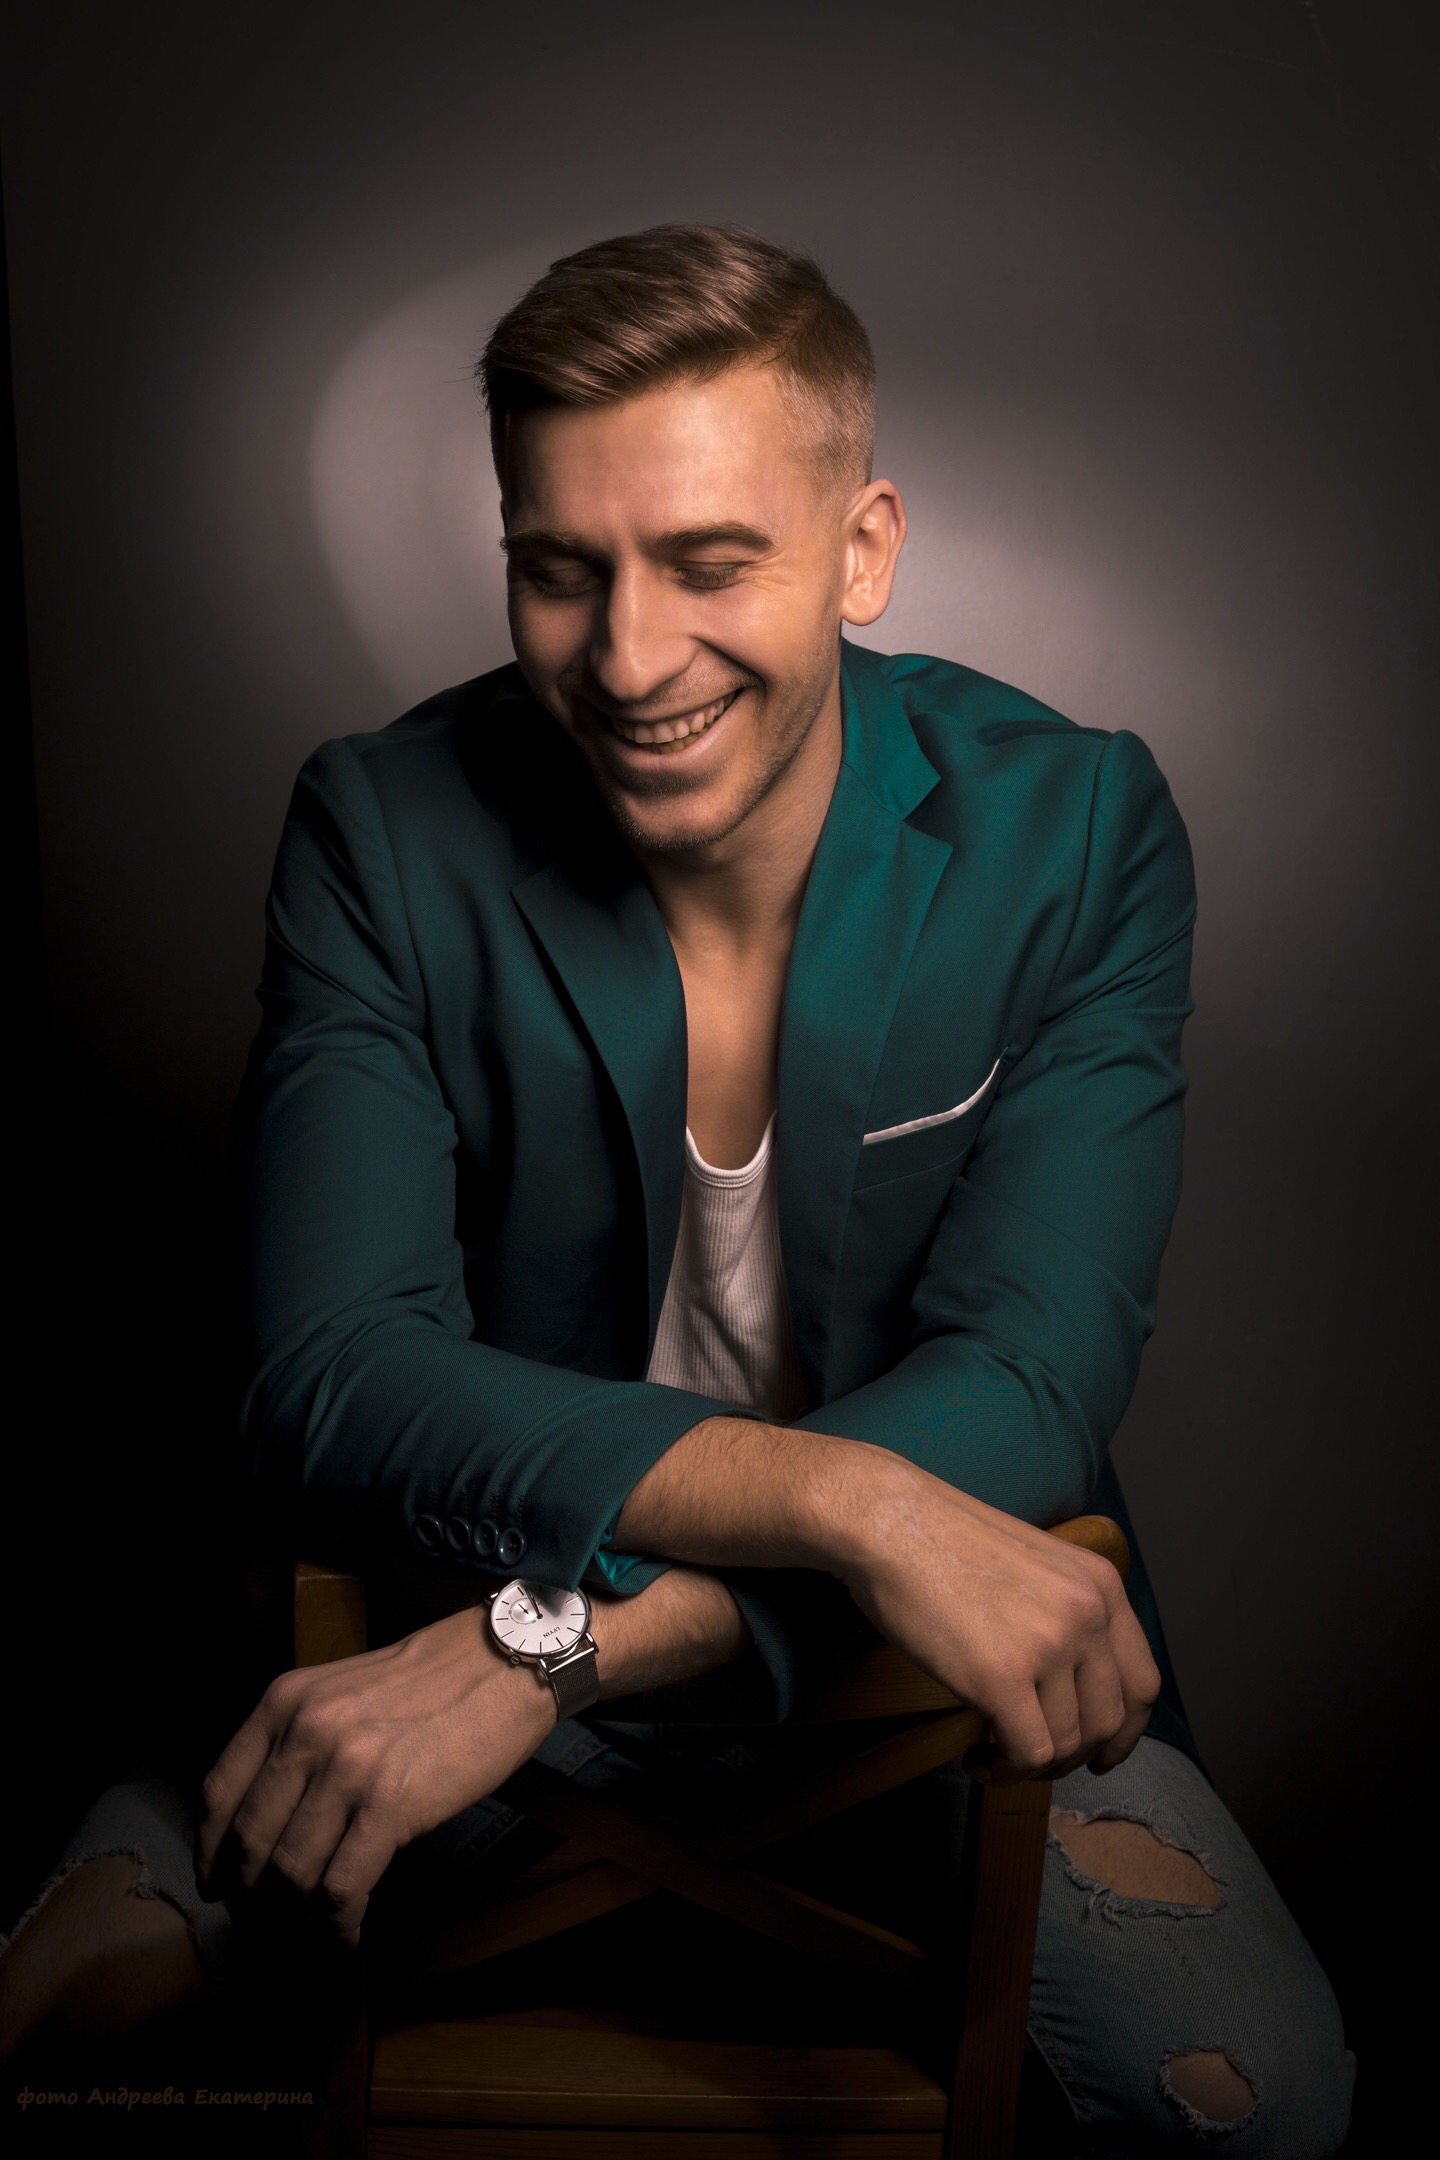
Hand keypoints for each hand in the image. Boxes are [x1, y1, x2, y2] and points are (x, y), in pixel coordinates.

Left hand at [196, 1608, 554, 1943]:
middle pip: (249, 1843)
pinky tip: (346, 1935)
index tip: (218, 1884)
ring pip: (290, 1873)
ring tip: (311, 1934)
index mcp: (285, 1702)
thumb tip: (272, 1818)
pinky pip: (341, 1888)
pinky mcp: (391, 1804)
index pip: (218, 1793)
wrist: (505, 1663)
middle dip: (252, 1896)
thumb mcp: (344, 1692)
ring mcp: (347, 1768)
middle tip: (268, 1922)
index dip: (211, 1852)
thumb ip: (301, 1740)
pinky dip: (336, 1926)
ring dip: (295, 1919)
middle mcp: (306, 1731)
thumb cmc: (432, 1682)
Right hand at [825, 1448, 1160, 1782]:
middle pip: (1109, 1721)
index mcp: (1101, 1585)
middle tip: (1031, 1761)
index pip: (1142, 1682)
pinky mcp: (1001, 1677)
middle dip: (1073, 1757)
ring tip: (992, 1754)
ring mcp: (1048, 1644)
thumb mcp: (1036, 1566)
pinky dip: (1004, 1771)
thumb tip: (1071, 1690)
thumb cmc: (944, 1542)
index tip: (1101, 1754)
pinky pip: (1027, 1754)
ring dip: (1030, 1766)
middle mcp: (1087, 1614)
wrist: (889, 1522)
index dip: (1125, 1732)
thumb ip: (1066, 1616)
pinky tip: (976, 1759)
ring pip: (1066, 1744)